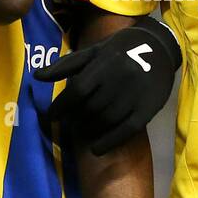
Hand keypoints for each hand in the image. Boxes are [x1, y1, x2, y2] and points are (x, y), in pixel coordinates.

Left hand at [34, 16, 180, 153]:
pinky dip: (109, 142)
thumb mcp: (94, 51)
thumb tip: (37, 76)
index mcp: (106, 62)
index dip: (62, 106)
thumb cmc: (121, 48)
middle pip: (91, 107)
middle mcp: (121, 78)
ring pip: (107, 120)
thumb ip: (66, 65)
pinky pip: (126, 130)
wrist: (160, 47)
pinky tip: (96, 149)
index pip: (78, 90)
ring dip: (90, 130)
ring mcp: (136, 94)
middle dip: (76, 119)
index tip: (52, 116)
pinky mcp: (149, 108)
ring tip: (82, 131)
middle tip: (69, 124)